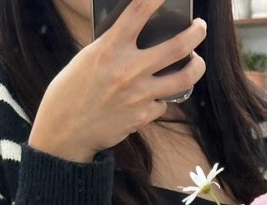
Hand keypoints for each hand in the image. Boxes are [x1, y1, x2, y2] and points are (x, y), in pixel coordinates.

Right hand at [29, 0, 206, 162]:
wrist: (66, 129)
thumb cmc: (72, 90)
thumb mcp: (88, 58)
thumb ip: (115, 47)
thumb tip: (138, 37)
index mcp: (110, 48)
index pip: (138, 12)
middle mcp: (128, 69)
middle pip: (177, 47)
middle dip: (196, 33)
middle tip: (200, 28)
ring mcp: (139, 95)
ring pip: (184, 78)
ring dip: (197, 67)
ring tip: (197, 62)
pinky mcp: (143, 116)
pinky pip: (163, 103)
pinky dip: (162, 98)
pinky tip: (156, 96)